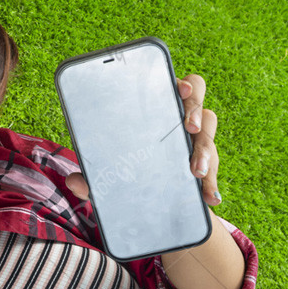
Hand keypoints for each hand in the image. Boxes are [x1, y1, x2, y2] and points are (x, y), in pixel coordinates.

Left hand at [65, 72, 222, 206]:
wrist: (151, 205)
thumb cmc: (128, 176)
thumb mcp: (109, 178)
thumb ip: (93, 179)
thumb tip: (73, 182)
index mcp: (155, 111)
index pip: (174, 87)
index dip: (183, 84)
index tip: (182, 90)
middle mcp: (179, 121)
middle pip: (199, 103)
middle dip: (197, 112)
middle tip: (189, 129)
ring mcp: (195, 142)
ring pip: (208, 136)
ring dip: (205, 152)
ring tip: (196, 173)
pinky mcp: (206, 165)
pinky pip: (214, 169)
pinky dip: (211, 184)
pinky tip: (209, 198)